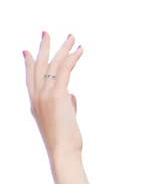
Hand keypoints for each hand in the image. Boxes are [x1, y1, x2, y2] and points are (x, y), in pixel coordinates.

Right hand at [24, 31, 84, 161]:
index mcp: (35, 102)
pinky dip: (72, 58)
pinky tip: (79, 50)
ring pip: (53, 64)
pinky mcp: (57, 94)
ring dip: (63, 48)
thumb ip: (67, 104)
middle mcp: (36, 95)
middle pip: (38, 65)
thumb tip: (72, 95)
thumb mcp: (64, 119)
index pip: (30, 78)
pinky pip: (64, 70)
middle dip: (43, 48)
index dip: (29, 63)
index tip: (26, 50)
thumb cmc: (65, 140)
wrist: (63, 151)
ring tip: (72, 37)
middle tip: (46, 33)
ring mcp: (45, 94)